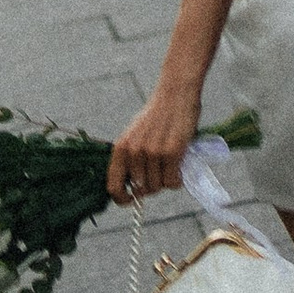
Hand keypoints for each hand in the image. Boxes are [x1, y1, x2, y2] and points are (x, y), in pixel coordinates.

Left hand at [109, 72, 203, 205]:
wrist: (176, 93)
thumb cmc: (158, 116)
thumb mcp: (136, 135)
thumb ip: (132, 159)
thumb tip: (135, 188)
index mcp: (121, 148)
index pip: (113, 186)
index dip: (122, 199)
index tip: (131, 200)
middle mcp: (133, 152)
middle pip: (142, 190)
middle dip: (153, 185)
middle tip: (162, 169)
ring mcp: (152, 153)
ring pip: (159, 187)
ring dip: (167, 179)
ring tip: (172, 162)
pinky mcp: (172, 152)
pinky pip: (173, 182)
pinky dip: (178, 179)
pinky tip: (180, 165)